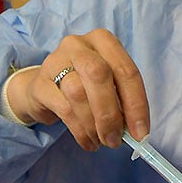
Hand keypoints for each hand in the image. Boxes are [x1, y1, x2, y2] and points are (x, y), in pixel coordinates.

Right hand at [6, 30, 148, 151]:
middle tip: (115, 140)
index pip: (126, 71)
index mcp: (103, 41)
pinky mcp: (40, 83)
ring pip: (78, 93)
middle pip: (99, 75)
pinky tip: (87, 141)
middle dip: (110, 113)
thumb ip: (122, 101)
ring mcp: (55, 60)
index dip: (137, 104)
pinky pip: (63, 108)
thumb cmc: (85, 85)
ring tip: (101, 141)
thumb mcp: (108, 85)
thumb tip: (137, 131)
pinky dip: (79, 130)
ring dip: (93, 124)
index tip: (141, 133)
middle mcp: (78, 45)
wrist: (45, 88)